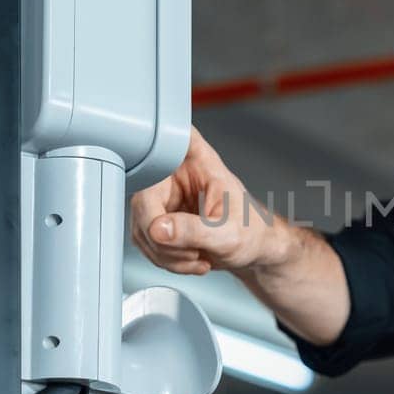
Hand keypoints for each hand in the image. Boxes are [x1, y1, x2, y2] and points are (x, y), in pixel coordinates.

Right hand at [129, 126, 281, 275]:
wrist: (252, 249)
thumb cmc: (251, 233)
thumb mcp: (228, 234)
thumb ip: (194, 230)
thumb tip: (157, 229)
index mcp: (199, 161)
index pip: (175, 134)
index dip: (163, 141)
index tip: (167, 166)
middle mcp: (176, 175)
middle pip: (143, 199)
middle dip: (164, 237)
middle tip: (191, 250)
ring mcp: (163, 198)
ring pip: (141, 226)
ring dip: (166, 253)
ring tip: (196, 255)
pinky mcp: (157, 219)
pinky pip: (145, 241)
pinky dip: (165, 259)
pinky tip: (189, 258)